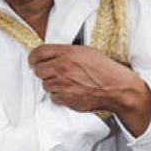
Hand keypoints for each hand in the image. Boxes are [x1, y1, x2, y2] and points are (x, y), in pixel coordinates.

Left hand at [28, 44, 150, 137]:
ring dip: (53, 84)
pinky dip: (60, 95)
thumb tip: (50, 55)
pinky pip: (54, 97)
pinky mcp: (65, 99)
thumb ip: (65, 52)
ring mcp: (62, 85)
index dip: (34, 57)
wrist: (116, 88)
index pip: (38, 53)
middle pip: (38, 70)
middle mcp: (61, 68)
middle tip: (52, 71)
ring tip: (67, 82)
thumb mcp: (85, 51)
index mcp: (67, 53)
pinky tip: (71, 91)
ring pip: (45, 85)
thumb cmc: (104, 69)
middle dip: (43, 71)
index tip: (34, 60)